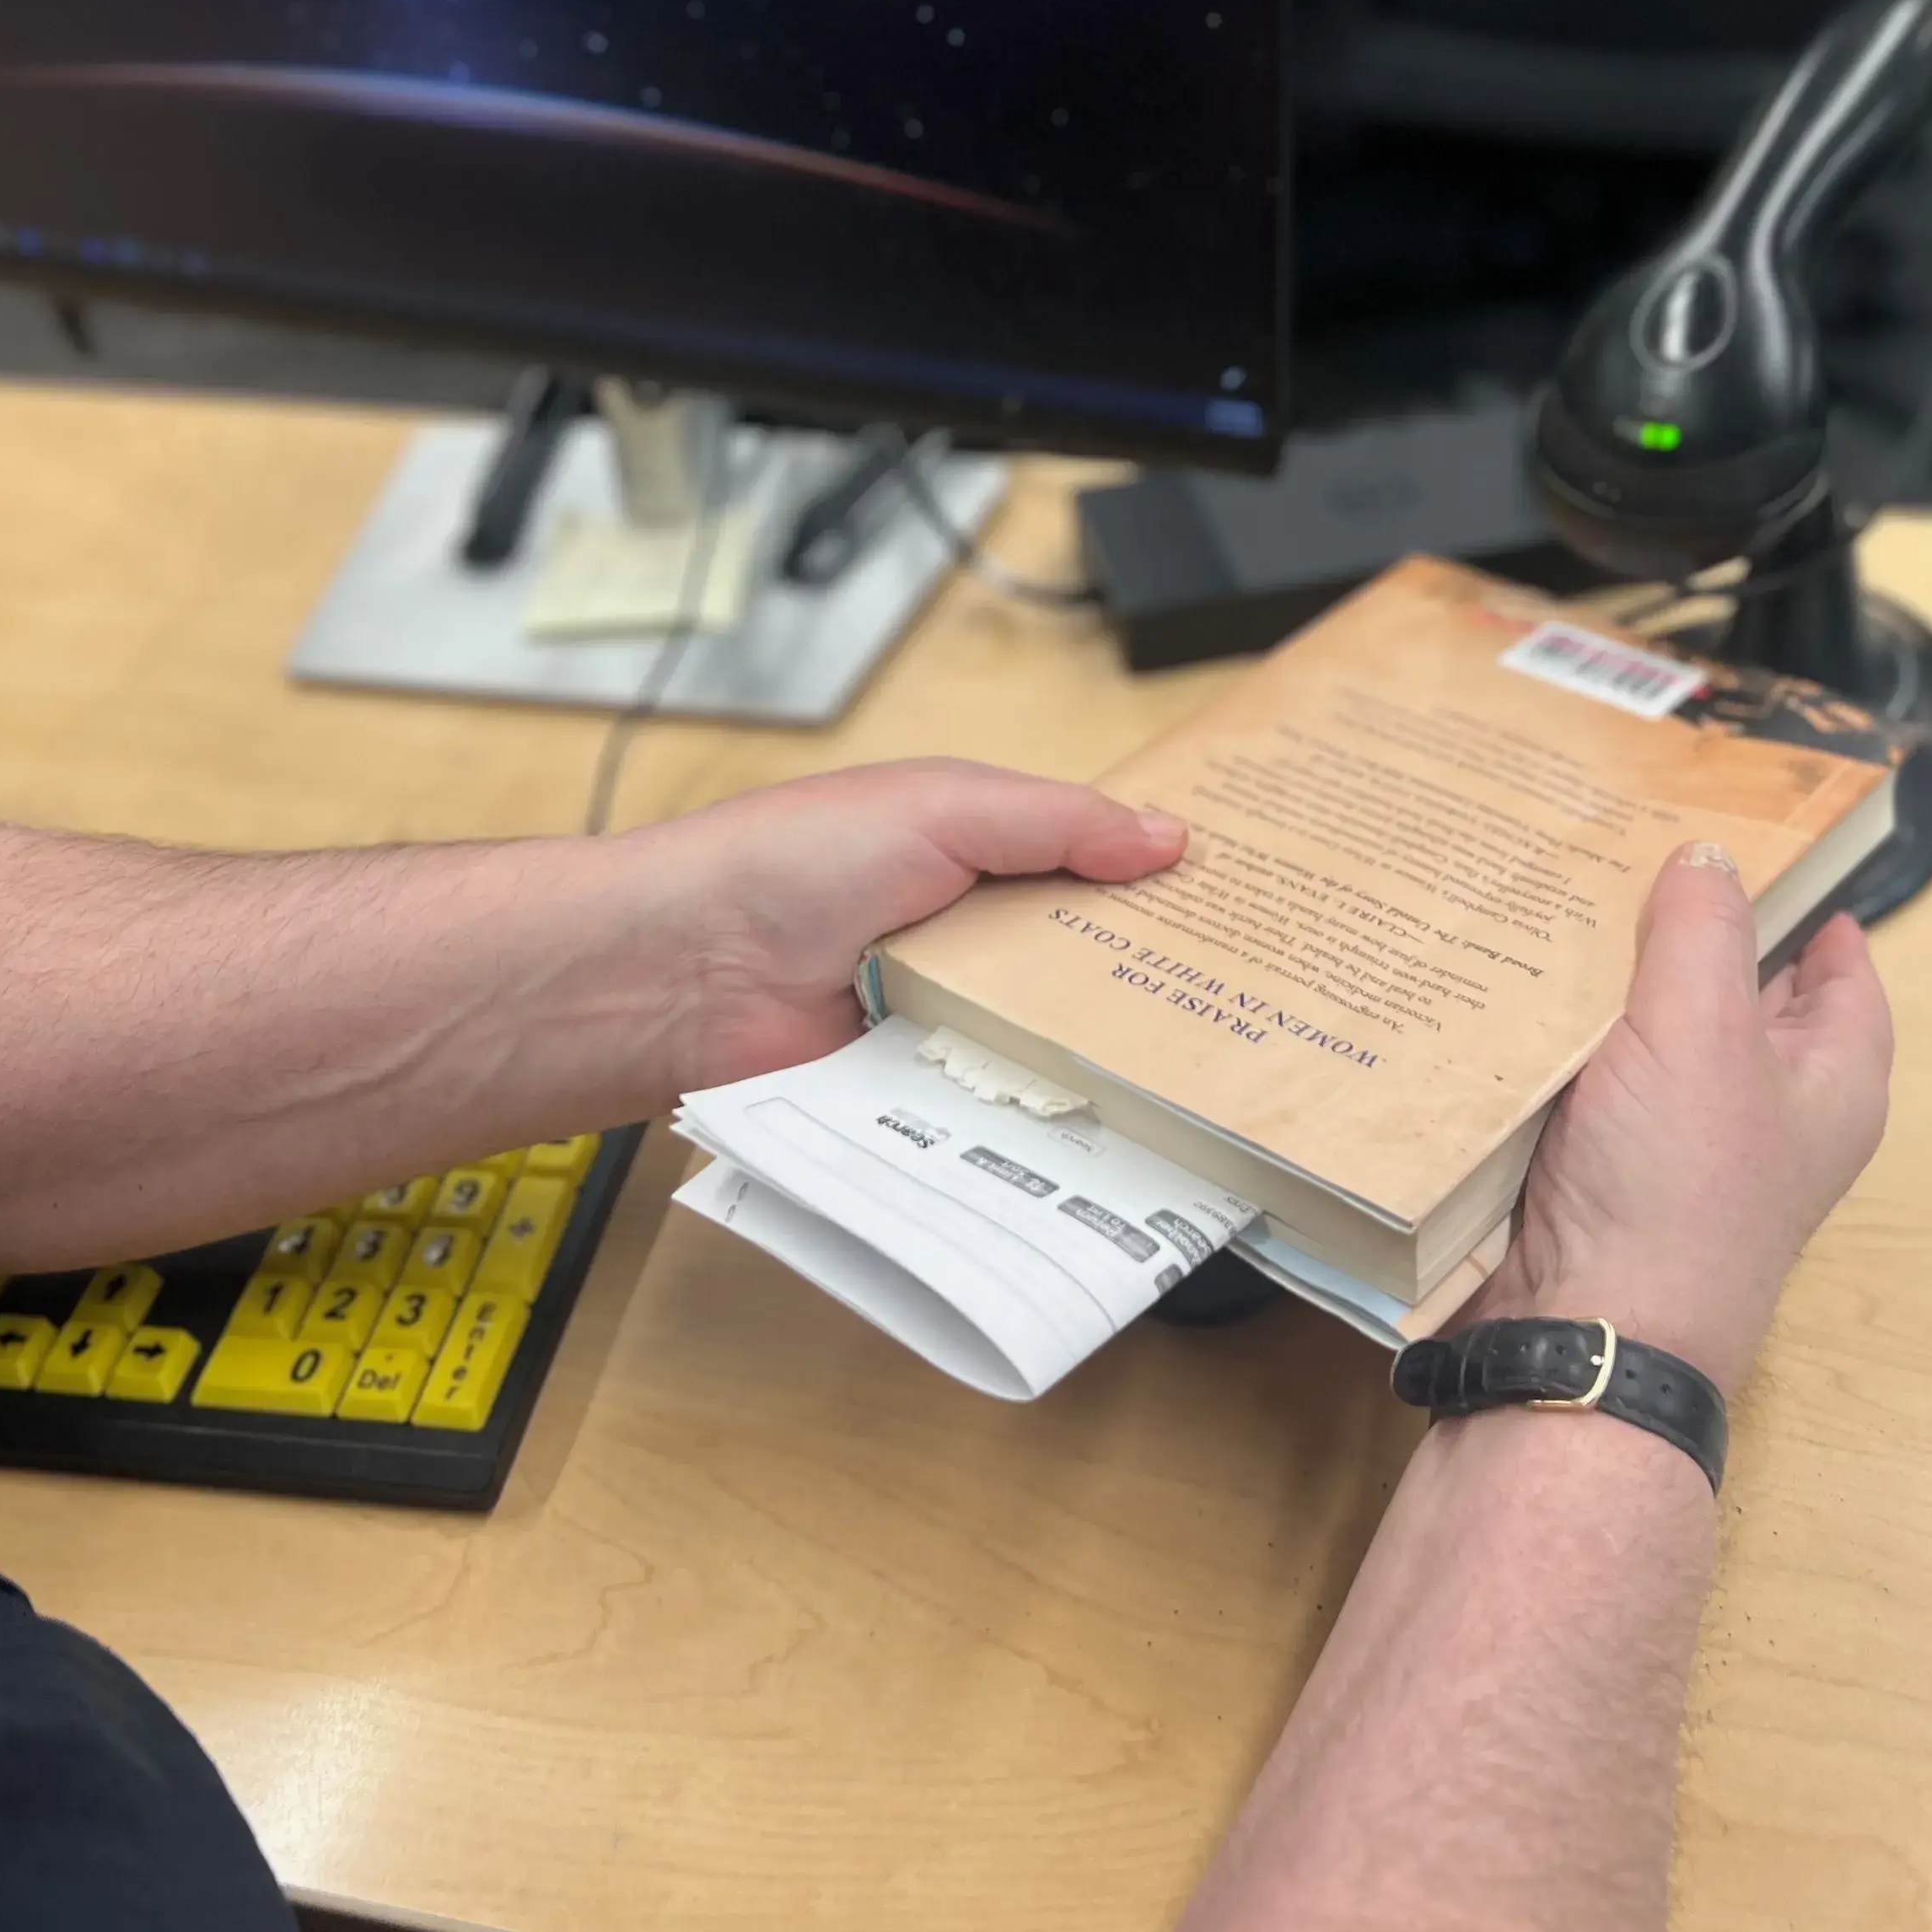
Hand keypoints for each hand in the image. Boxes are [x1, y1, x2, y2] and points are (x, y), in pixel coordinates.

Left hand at [614, 758, 1184, 1090]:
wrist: (682, 973)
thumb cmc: (785, 863)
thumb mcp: (941, 805)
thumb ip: (1057, 823)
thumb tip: (1166, 839)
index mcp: (971, 852)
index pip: (1088, 869)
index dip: (1154, 889)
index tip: (1240, 913)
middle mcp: (962, 936)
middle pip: (1083, 965)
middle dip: (1150, 983)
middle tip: (1248, 1005)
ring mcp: (941, 1017)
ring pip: (1049, 1043)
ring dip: (1100, 1056)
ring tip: (1204, 1077)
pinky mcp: (915, 1091)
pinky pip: (995, 1108)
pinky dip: (1036, 1114)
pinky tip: (1105, 1126)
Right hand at [1476, 843, 1891, 1395]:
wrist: (1590, 1332)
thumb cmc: (1677, 1194)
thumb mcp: (1703, 1032)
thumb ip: (1706, 929)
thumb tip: (1710, 852)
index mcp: (1830, 1078)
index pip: (1843, 968)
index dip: (1810, 901)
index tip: (1757, 838)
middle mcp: (1769, 1111)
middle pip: (1741, 991)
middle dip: (1692, 926)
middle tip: (1634, 844)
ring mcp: (1686, 1143)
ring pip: (1656, 1031)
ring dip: (1612, 980)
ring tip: (1561, 895)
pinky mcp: (1610, 1167)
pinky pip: (1591, 1077)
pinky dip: (1560, 1035)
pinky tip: (1517, 985)